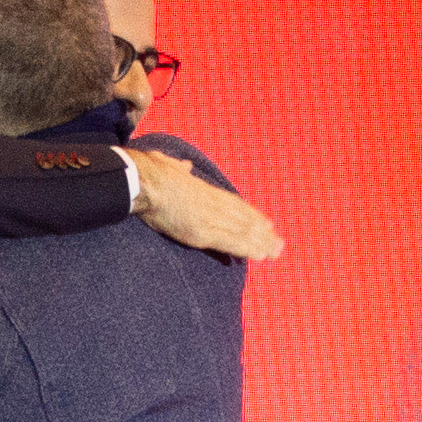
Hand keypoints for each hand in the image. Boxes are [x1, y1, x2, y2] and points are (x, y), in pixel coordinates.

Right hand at [136, 157, 284, 262]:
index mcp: (205, 191)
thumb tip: (185, 166)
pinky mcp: (202, 232)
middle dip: (262, 233)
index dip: (252, 215)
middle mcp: (212, 205)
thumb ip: (181, 169)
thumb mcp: (170, 166)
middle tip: (279, 244)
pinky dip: (246, 248)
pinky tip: (259, 255)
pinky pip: (230, 242)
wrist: (142, 182)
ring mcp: (209, 218)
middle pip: (244, 220)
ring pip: (242, 232)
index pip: (235, 205)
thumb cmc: (151, 172)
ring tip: (275, 252)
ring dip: (261, 243)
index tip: (266, 223)